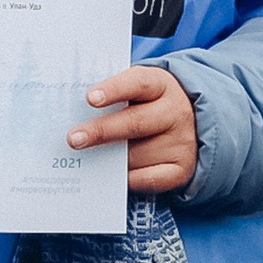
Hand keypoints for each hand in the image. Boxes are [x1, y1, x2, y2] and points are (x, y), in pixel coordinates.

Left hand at [68, 65, 197, 193]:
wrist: (188, 124)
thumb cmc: (146, 103)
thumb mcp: (136, 90)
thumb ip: (112, 96)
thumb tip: (75, 114)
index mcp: (160, 84)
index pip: (137, 83)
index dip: (113, 90)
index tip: (90, 98)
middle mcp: (175, 112)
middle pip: (136, 122)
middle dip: (101, 131)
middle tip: (74, 139)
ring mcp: (181, 142)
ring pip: (137, 154)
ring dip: (109, 158)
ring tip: (85, 158)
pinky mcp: (181, 169)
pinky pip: (149, 179)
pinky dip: (127, 178)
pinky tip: (110, 174)